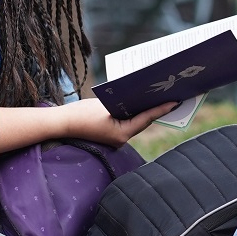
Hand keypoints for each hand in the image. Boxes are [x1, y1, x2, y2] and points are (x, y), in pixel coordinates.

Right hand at [62, 98, 176, 147]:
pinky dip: (133, 114)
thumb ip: (123, 103)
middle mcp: (121, 139)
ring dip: (144, 111)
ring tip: (158, 98)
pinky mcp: (111, 136)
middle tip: (171, 96)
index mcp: (122, 133)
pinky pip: (126, 123)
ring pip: (135, 123)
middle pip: (143, 122)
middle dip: (155, 109)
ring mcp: (116, 138)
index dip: (161, 109)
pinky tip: (138, 103)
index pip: (146, 119)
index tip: (174, 101)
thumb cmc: (81, 113)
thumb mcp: (104, 105)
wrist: (61, 123)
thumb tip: (138, 99)